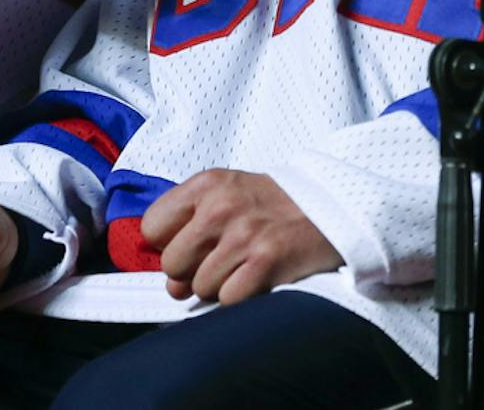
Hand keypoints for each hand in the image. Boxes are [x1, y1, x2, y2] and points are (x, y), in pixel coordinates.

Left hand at [140, 169, 340, 305]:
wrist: (330, 205)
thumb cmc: (272, 204)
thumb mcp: (228, 196)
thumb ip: (191, 230)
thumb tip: (172, 287)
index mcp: (206, 184)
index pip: (152, 227)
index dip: (167, 243)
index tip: (188, 244)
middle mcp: (220, 207)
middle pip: (172, 263)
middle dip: (190, 270)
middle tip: (218, 260)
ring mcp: (242, 235)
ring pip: (199, 287)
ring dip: (218, 286)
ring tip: (242, 266)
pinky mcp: (265, 263)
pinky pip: (228, 300)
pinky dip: (239, 297)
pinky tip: (255, 278)